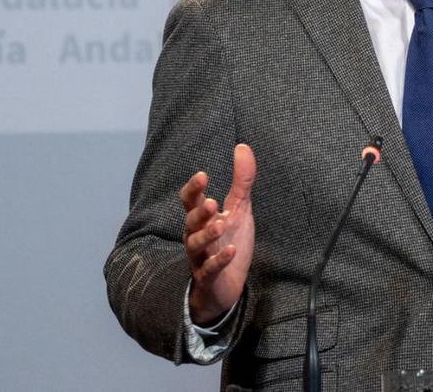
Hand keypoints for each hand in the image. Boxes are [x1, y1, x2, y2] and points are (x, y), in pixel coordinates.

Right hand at [180, 143, 256, 324]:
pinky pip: (209, 269)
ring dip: (207, 234)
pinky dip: (219, 260)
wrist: (228, 285)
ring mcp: (200, 258)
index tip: (202, 175)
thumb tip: (243, 147)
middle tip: (211, 202)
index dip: (193, 189)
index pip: (189, 201)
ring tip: (221, 224)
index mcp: (201, 219)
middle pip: (190, 222)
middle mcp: (196, 236)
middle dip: (199, 212)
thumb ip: (241, 180)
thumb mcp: (239, 209)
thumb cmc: (229, 241)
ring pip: (196, 245)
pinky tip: (231, 251)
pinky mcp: (209, 277)